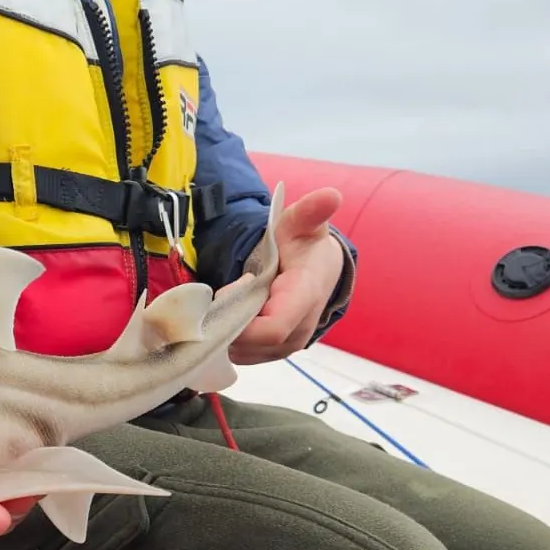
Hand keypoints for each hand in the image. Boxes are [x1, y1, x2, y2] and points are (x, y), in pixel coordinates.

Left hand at [229, 186, 345, 364]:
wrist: (319, 269)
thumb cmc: (305, 245)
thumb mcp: (302, 222)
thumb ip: (310, 211)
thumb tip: (331, 196)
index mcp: (304, 299)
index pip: (271, 329)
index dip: (241, 317)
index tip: (232, 289)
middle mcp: (298, 330)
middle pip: (251, 344)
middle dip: (227, 322)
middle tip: (219, 294)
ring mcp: (285, 346)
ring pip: (243, 352)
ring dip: (225, 331)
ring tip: (224, 302)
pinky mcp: (272, 352)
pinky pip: (242, 354)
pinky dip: (228, 338)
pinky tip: (226, 315)